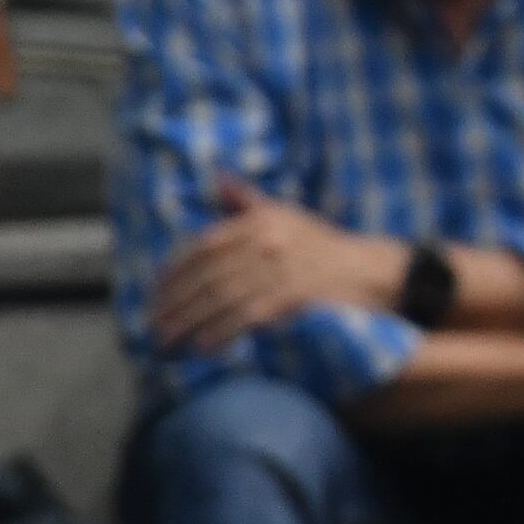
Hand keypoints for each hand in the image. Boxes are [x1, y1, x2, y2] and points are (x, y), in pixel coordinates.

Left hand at [147, 176, 406, 353]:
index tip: (155, 294)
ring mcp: (281, 270)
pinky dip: (221, 332)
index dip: (174, 272)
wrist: (370, 270)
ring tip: (169, 342)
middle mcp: (267, 241)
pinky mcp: (294, 297)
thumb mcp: (286, 214)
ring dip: (190, 323)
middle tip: (153, 326)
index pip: (204, 247)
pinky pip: (247, 317)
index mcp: (260, 221)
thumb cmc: (323, 246)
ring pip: (222, 299)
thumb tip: (220, 178)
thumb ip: (248, 201)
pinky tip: (202, 346)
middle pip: (207, 277)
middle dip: (175, 304)